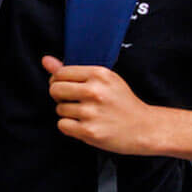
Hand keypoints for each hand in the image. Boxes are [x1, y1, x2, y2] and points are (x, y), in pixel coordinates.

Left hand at [43, 56, 158, 155]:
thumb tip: (46, 60)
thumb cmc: (122, 102)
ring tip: (87, 114)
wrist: (145, 128)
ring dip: (68, 113)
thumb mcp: (104, 80)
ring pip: (59, 109)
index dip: (59, 81)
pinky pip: (62, 125)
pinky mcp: (89, 131)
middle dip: (60, 96)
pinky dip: (70, 127)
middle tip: (75, 101)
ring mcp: (92, 112)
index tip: (69, 88)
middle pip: (54, 89)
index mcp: (99, 74)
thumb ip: (72, 71)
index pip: (60, 73)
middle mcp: (95, 91)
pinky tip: (85, 125)